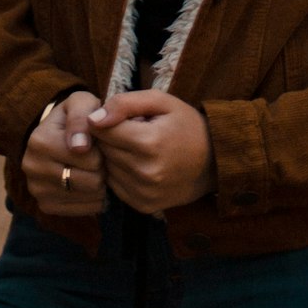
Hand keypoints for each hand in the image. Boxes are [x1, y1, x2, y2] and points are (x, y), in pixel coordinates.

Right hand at [22, 91, 106, 215]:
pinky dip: (93, 198)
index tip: (97, 141)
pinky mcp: (45, 206)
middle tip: (98, 156)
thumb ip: (82, 117)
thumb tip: (79, 147)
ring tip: (93, 168)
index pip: (89, 158)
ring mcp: (37, 190)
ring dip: (100, 183)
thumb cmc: (76, 116)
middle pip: (91, 180)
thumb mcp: (81, 102)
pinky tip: (89, 183)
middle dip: (102, 168)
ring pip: (89, 197)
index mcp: (39, 140)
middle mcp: (32, 167)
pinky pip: (84, 210)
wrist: (57, 133)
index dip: (102, 150)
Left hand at [85, 90, 216, 213]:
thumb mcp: (162, 102)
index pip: (102, 130)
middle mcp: (144, 172)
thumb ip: (125, 103)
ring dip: (115, 156)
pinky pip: (115, 186)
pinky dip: (121, 174)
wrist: (214, 162)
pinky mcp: (143, 206)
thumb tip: (93, 118)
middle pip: (104, 150)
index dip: (106, 119)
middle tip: (132, 130)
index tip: (120, 116)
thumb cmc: (186, 125)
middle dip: (110, 137)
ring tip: (137, 147)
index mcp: (149, 142)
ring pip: (107, 169)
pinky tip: (138, 164)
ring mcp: (143, 193)